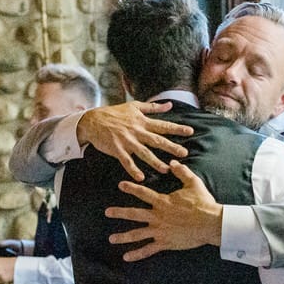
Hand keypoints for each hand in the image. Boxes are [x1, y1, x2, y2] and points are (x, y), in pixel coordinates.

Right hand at [77, 101, 192, 180]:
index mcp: (142, 121)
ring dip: (155, 161)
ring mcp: (127, 141)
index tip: (190, 131)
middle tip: (184, 153)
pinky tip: (140, 178)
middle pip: (157, 140)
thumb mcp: (134, 106)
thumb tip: (170, 105)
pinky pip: (126, 161)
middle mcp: (137, 131)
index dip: (177, 128)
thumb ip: (153, 107)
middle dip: (171, 147)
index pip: (163, 125)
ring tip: (166, 169)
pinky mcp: (117, 149)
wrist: (93, 120)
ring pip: (143, 152)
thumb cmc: (114, 113)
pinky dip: (133, 169)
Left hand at [105, 161, 222, 260]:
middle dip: (119, 212)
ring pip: (137, 234)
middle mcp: (158, 216)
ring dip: (123, 236)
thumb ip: (182, 172)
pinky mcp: (165, 242)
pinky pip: (148, 249)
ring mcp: (160, 231)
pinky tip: (126, 257)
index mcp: (163, 202)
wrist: (211, 223)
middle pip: (134, 214)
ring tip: (111, 239)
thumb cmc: (203, 203)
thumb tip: (173, 162)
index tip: (120, 185)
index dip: (131, 188)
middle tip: (107, 212)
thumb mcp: (193, 183)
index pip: (143, 193)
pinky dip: (137, 254)